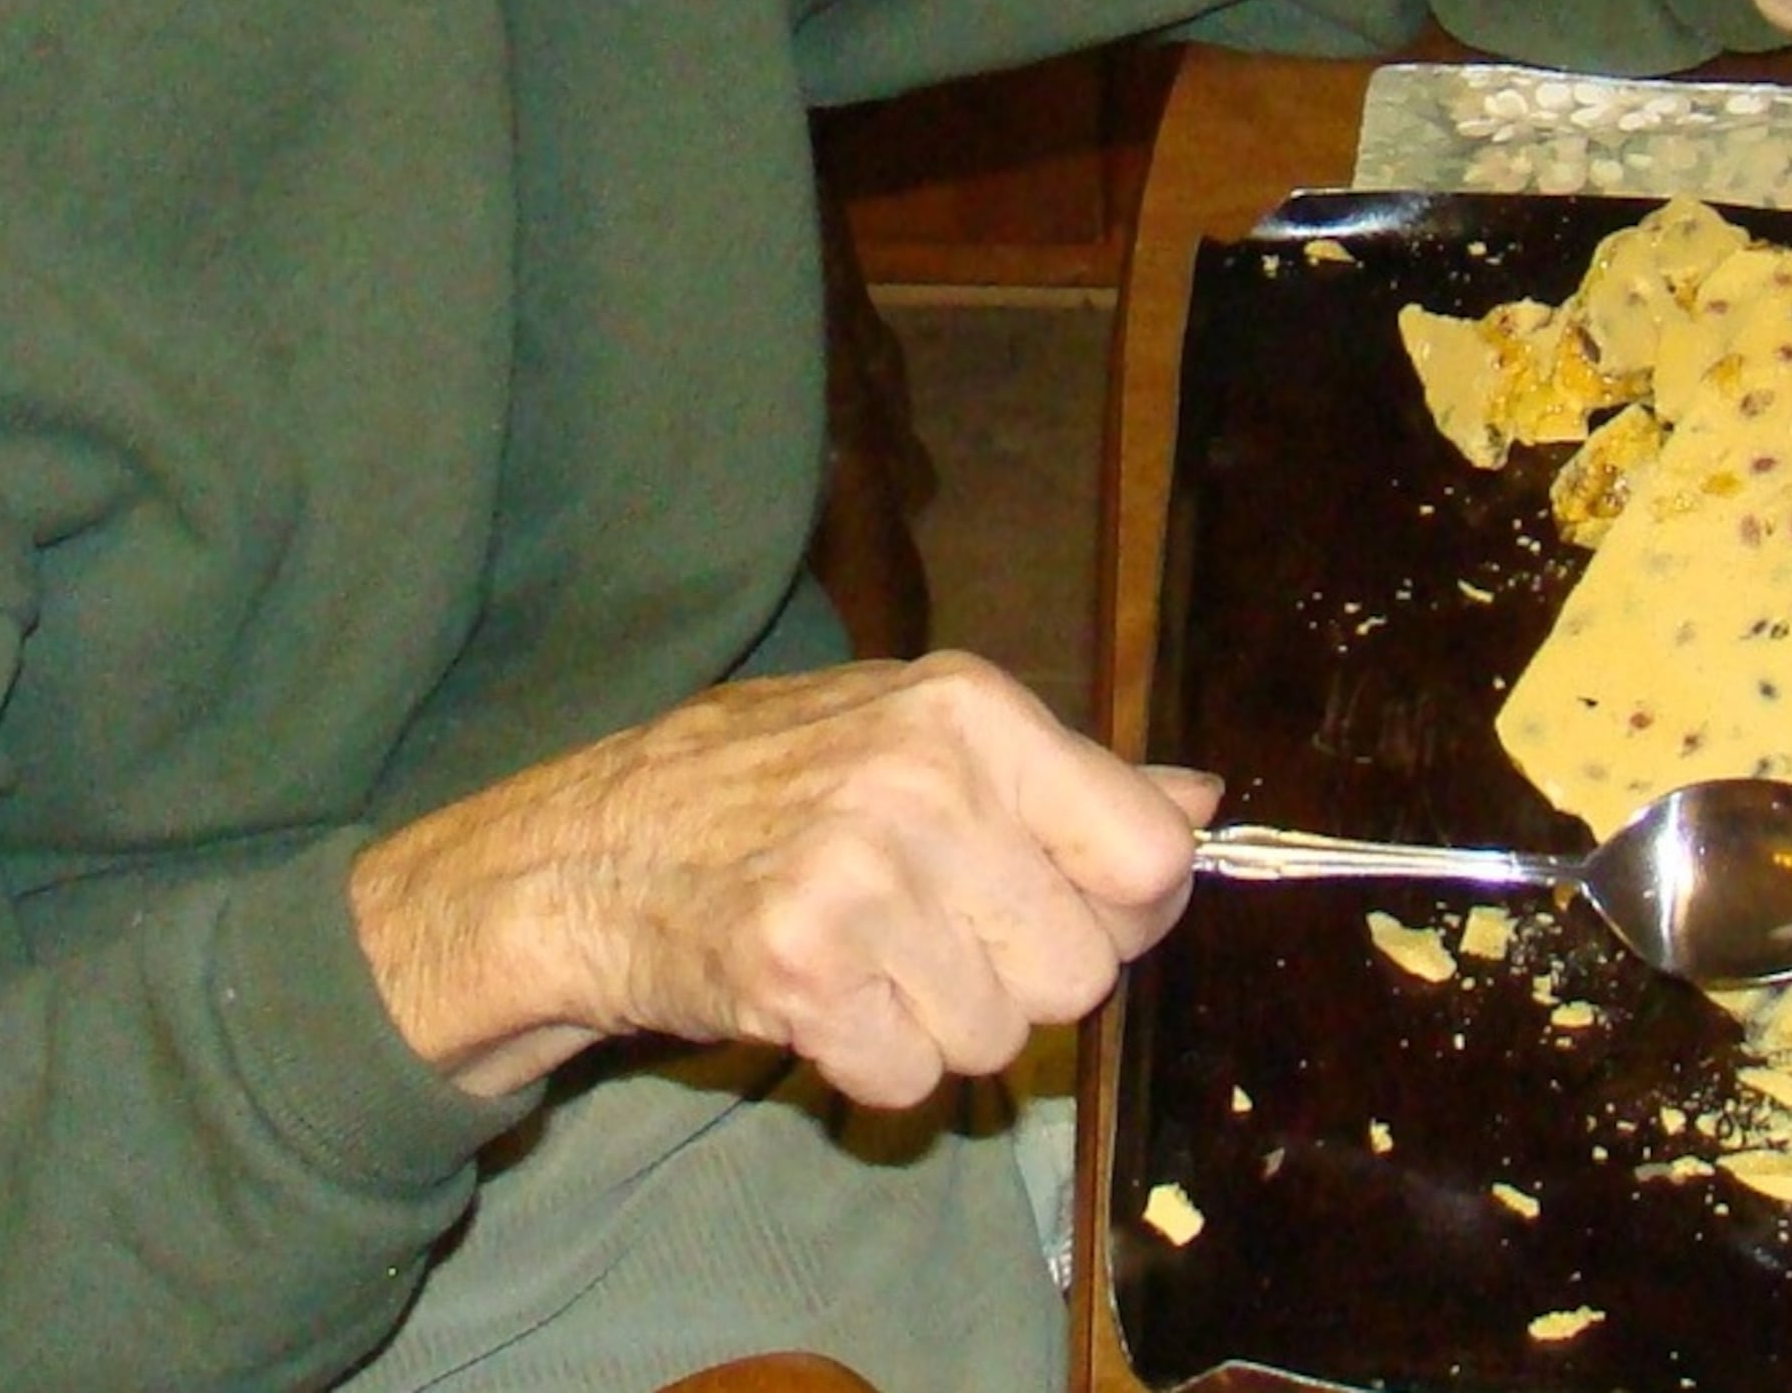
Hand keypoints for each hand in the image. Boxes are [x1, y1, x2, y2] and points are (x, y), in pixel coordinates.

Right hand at [351, 653, 1218, 1107]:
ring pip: (1001, 1037)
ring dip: (941, 1025)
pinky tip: (824, 1000)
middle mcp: (924, 786)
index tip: (1072, 909)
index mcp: (972, 713)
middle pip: (1080, 970)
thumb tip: (1203, 804)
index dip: (1126, 909)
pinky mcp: (799, 974)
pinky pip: (912, 1079)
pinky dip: (874, 1065)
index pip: (1149, 854)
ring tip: (867, 960)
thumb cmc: (765, 788)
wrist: (587, 852)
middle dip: (1020, 978)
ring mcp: (858, 881)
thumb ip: (1070, 777)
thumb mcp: (918, 732)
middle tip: (936, 937)